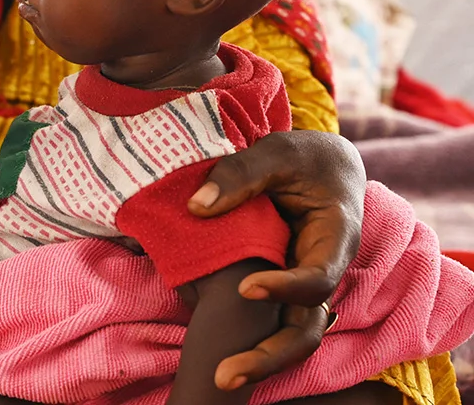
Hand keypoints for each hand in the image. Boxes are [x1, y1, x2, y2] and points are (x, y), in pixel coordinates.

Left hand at [187, 130, 364, 387]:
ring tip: (219, 378)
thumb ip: (241, 174)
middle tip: (224, 375)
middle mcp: (323, 272)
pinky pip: (271, 323)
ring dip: (259, 361)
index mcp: (335, 239)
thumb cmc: (303, 157)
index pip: (317, 277)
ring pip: (291, 336)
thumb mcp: (277, 152)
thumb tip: (197, 206)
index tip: (244, 287)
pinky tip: (213, 353)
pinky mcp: (283, 289)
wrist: (322, 166)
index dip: (285, 287)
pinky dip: (248, 339)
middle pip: (306, 329)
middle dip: (268, 356)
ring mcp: (303, 286)